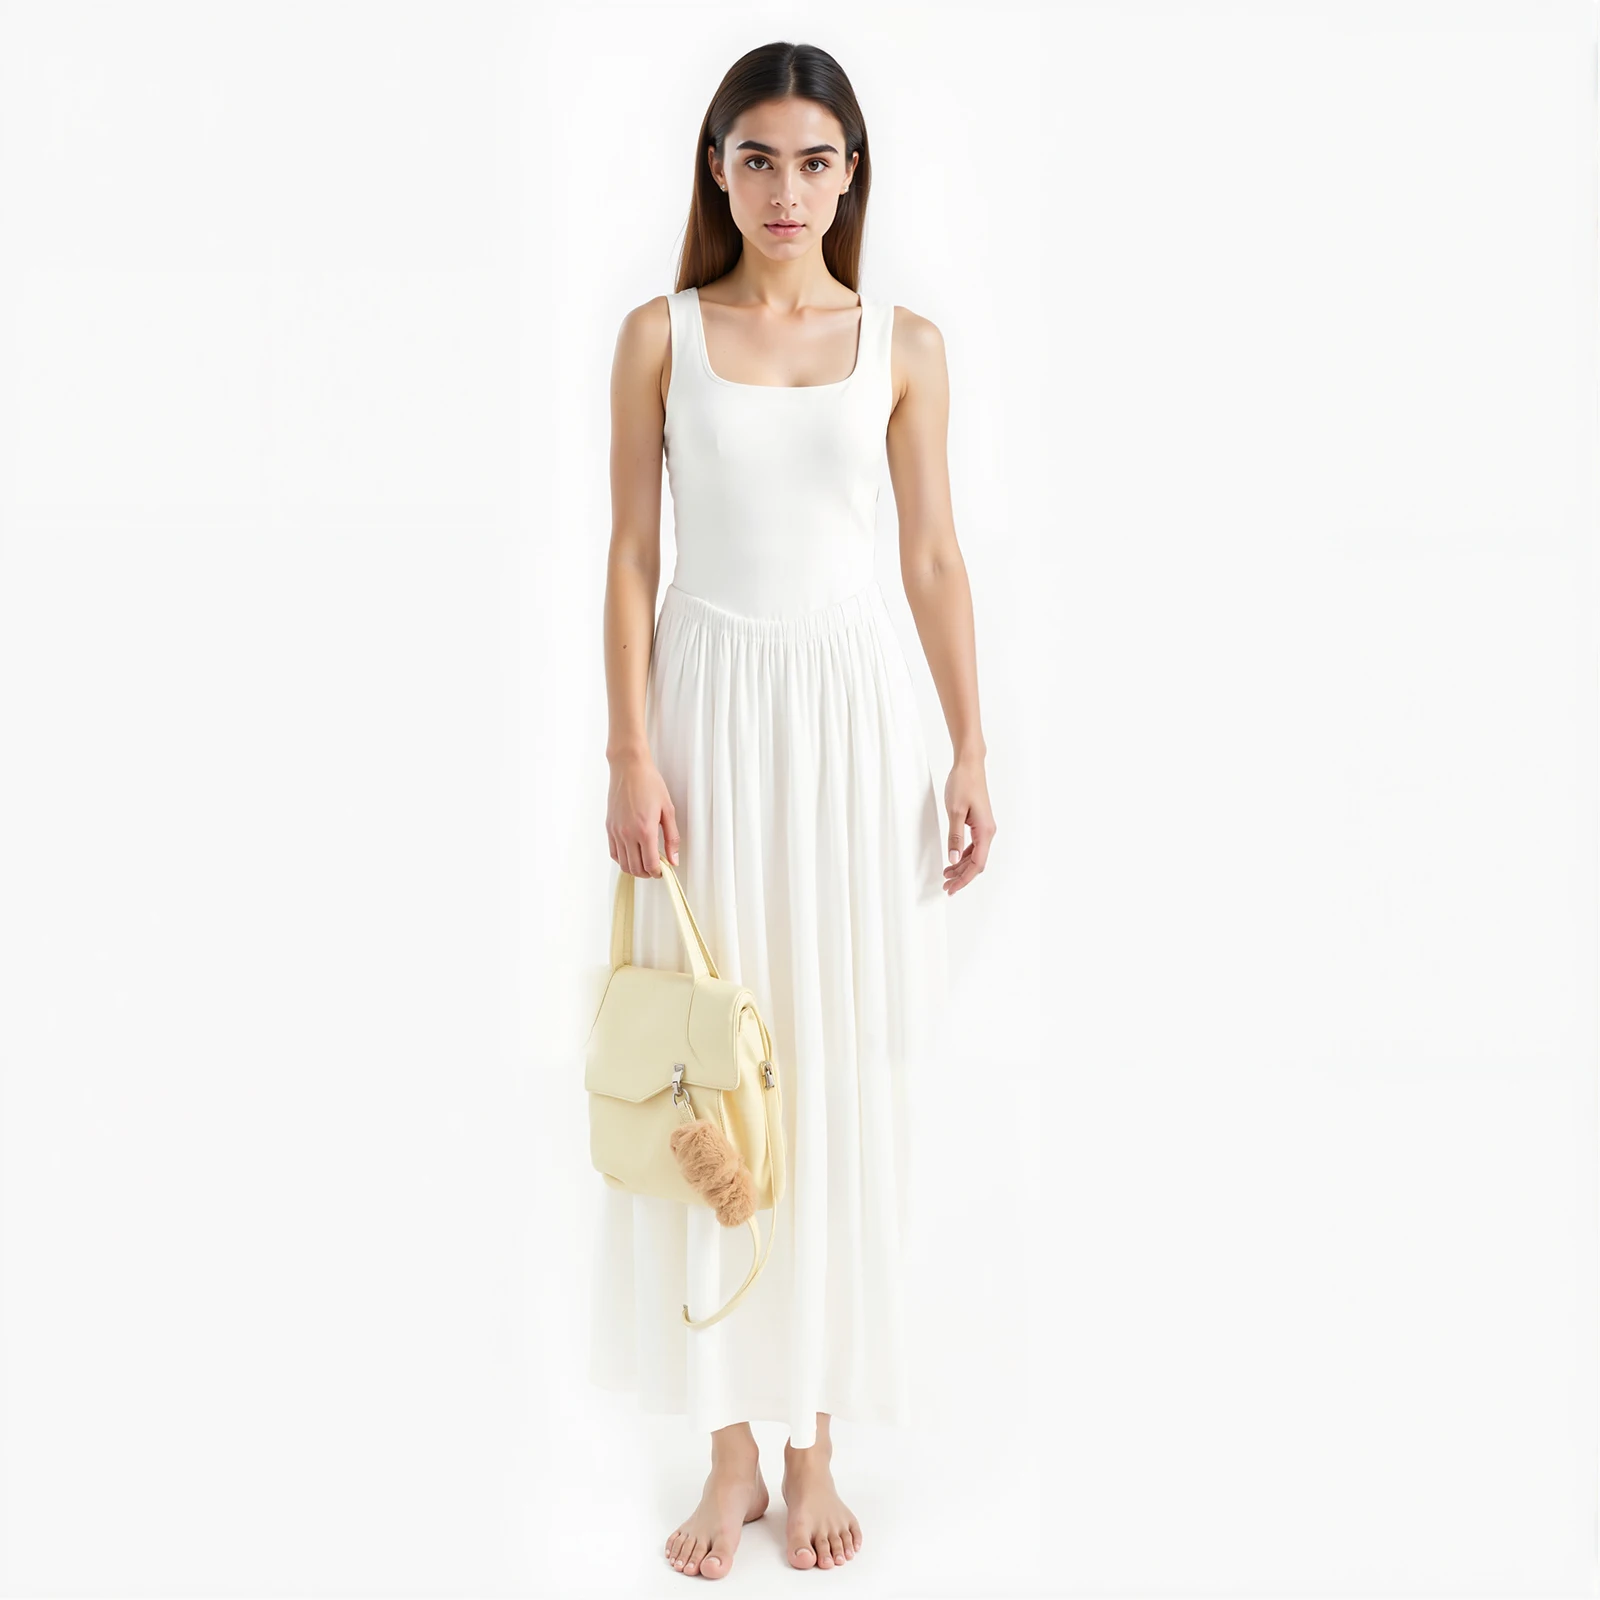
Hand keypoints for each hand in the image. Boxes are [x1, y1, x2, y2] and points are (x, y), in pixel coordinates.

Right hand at [607, 751, 678, 876]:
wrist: (629, 768)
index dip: (658, 872)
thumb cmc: (649, 783)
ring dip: (635, 869)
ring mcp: (616, 831)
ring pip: (623, 864)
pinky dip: (623, 859)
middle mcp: (628, 834)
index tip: (664, 870)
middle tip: (656, 868)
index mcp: (645, 830)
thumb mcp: (667, 810)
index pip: (650, 864)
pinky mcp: (609, 827)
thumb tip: (674, 859)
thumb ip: (672, 838)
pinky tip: (632, 854)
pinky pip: (614, 852)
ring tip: (645, 862)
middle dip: (647, 873)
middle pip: (635, 868)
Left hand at [943, 754, 994, 894]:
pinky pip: (973, 845)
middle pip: (977, 863)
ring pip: (975, 855)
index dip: (964, 879)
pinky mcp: (979, 823)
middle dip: (962, 876)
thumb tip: (953, 858)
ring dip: (961, 866)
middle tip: (945, 886)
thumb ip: (955, 837)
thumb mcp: (955, 812)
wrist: (969, 765)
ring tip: (946, 874)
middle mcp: (988, 832)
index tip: (951, 888)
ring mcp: (984, 827)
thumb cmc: (964, 784)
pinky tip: (953, 858)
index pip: (977, 864)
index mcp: (985, 831)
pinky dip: (962, 855)